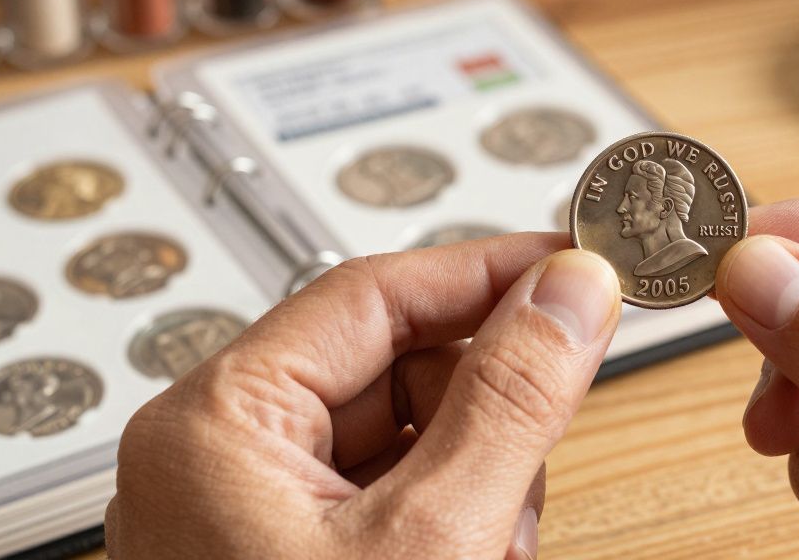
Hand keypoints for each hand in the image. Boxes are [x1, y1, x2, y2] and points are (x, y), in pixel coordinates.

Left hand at [105, 235, 620, 558]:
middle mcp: (232, 454)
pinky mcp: (305, 552)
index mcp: (221, 422)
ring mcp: (267, 509)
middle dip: (489, 412)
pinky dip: (464, 524)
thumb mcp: (432, 541)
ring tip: (492, 552)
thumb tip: (569, 293)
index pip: (377, 290)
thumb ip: (509, 402)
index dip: (488, 270)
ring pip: (418, 434)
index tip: (577, 266)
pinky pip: (409, 497)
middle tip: (533, 459)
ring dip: (485, 483)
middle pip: (402, 363)